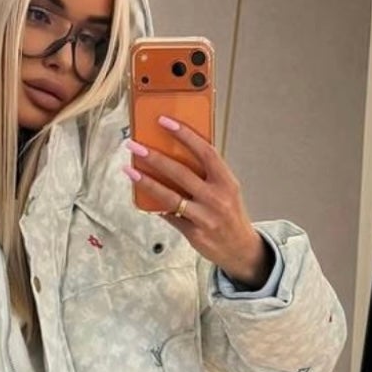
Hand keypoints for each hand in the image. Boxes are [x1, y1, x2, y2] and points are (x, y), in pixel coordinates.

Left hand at [123, 119, 271, 288]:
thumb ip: (207, 174)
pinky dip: (156, 205)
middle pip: (181, 173)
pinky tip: (142, 196)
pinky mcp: (194, 233)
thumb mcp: (227, 189)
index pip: (205, 152)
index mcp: (226, 181)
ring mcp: (204, 217)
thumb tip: (175, 153)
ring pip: (170, 196)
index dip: (184, 135)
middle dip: (154, 157)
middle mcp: (216, 198)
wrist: (241, 248)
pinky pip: (170, 215)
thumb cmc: (230, 213)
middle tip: (135, 146)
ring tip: (130, 170)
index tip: (164, 122)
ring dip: (147, 182)